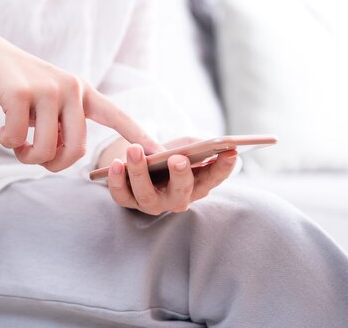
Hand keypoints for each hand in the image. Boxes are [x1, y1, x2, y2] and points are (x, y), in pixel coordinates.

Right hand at [0, 21, 162, 171]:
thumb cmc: (17, 85)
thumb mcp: (48, 102)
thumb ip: (63, 125)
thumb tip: (64, 157)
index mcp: (82, 91)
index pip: (117, 116)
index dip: (138, 136)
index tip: (160, 154)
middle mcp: (72, 88)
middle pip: (76, 150)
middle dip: (53, 164)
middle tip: (33, 156)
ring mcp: (47, 89)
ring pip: (47, 150)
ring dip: (27, 156)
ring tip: (17, 143)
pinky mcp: (19, 93)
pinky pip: (17, 139)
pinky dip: (7, 142)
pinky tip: (1, 129)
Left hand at [104, 138, 237, 214]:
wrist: (143, 163)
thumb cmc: (170, 153)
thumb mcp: (187, 145)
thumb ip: (198, 144)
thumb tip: (209, 143)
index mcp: (197, 185)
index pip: (214, 179)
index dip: (223, 167)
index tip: (232, 151)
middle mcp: (177, 200)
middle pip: (181, 192)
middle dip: (180, 175)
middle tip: (178, 158)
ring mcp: (153, 204)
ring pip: (147, 194)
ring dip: (139, 172)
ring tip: (134, 149)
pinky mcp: (129, 202)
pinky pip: (121, 196)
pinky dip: (117, 180)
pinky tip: (115, 163)